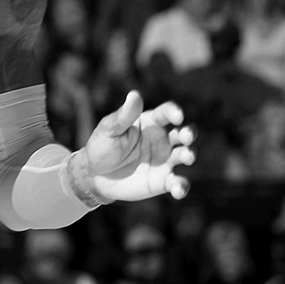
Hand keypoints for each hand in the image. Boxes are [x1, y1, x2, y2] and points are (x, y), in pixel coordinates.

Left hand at [78, 91, 194, 201]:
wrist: (95, 176)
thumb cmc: (102, 146)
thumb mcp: (109, 130)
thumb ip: (124, 115)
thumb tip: (135, 94)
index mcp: (150, 122)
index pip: (167, 113)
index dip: (174, 112)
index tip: (177, 116)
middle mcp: (163, 140)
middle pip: (183, 133)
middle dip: (189, 133)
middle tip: (186, 136)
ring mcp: (165, 160)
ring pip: (185, 155)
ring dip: (189, 155)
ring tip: (186, 156)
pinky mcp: (164, 181)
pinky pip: (178, 183)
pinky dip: (182, 186)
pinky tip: (177, 189)